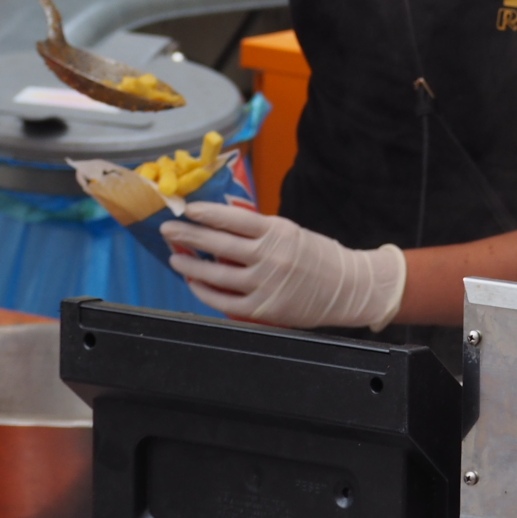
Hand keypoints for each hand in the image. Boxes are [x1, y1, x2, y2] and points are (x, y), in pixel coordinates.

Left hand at [163, 201, 406, 331]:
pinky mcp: (262, 308)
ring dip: (190, 265)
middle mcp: (269, 256)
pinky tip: (193, 282)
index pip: (234, 219)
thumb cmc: (319, 257)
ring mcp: (264, 284)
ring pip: (215, 273)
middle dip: (188, 234)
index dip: (207, 213)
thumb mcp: (292, 234)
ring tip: (175, 257)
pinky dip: (204, 290)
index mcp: (278, 232)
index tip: (188, 209)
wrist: (348, 287)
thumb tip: (221, 228)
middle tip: (168, 229)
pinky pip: (223, 300)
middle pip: (218, 243)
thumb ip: (260, 232)